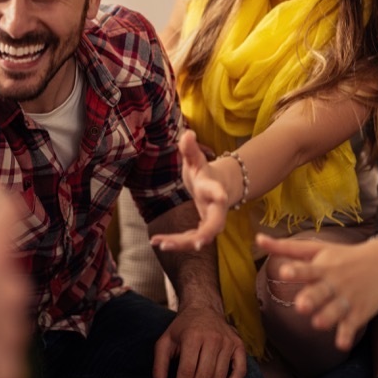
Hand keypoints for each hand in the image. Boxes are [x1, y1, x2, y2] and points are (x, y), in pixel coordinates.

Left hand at [151, 130, 232, 251]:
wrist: (217, 187)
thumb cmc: (204, 173)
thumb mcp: (196, 160)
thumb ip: (191, 149)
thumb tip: (187, 133)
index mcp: (214, 190)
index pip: (219, 193)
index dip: (219, 194)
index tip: (222, 196)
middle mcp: (216, 210)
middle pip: (212, 226)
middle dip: (203, 236)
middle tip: (193, 244)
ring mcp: (210, 223)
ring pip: (198, 239)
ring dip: (181, 244)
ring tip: (160, 243)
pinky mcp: (201, 232)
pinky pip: (188, 241)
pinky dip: (174, 243)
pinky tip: (155, 242)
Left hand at [152, 305, 247, 377]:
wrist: (203, 308)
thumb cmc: (182, 328)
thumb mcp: (165, 341)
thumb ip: (159, 366)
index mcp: (192, 336)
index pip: (187, 372)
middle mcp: (213, 338)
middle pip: (203, 377)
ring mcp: (228, 342)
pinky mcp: (239, 346)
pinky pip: (240, 372)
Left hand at [254, 235, 377, 349]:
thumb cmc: (342, 256)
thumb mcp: (315, 249)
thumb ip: (285, 247)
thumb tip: (257, 238)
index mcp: (322, 267)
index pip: (307, 269)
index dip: (296, 271)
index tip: (284, 272)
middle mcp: (334, 283)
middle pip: (321, 292)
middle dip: (311, 298)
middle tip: (300, 305)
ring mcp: (347, 299)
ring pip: (336, 310)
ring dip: (328, 317)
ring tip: (317, 323)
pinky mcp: (358, 313)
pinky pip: (351, 326)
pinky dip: (347, 335)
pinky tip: (341, 345)